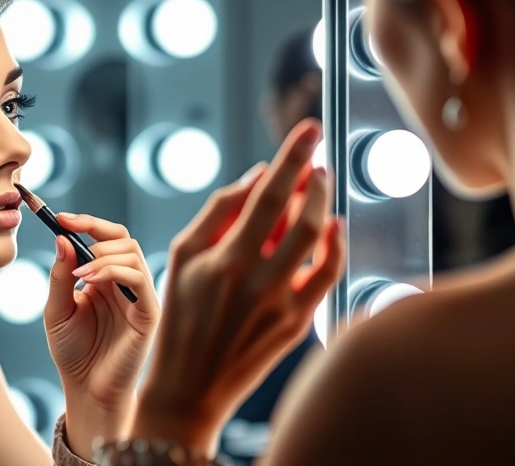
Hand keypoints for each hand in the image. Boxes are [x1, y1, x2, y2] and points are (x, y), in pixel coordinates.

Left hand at [43, 214, 160, 458]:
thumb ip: (60, 276)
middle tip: (68, 228)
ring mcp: (139, 296)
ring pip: (132, 253)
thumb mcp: (56, 310)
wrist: (85, 389)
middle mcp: (124, 282)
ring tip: (78, 270)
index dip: (85, 222)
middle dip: (94, 228)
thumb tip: (61, 238)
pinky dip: (114, 271)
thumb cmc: (72, 352)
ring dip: (102, 253)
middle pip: (122, 238)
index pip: (103, 237)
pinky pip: (140, 279)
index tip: (58, 215)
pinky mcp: (149, 312)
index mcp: (105, 277)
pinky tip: (89, 279)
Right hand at [131, 120, 345, 454]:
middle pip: (302, 214)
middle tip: (314, 158)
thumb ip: (219, 212)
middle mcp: (258, 282)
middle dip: (314, 177)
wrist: (190, 386)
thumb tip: (258, 176)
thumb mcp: (182, 256)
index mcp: (225, 261)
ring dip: (325, 205)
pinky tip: (331, 227)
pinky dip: (335, 245)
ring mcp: (283, 305)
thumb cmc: (179, 317)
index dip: (291, 157)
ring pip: (320, 241)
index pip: (268, 195)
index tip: (308, 129)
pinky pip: (329, 275)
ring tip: (319, 184)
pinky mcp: (299, 324)